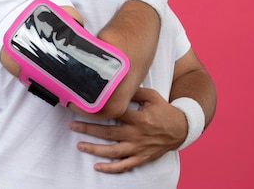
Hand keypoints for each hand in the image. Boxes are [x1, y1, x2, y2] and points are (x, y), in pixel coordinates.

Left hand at [68, 87, 186, 172]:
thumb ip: (135, 91)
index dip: (98, 110)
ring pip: (112, 151)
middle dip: (89, 129)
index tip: (83, 107)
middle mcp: (137, 134)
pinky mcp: (141, 158)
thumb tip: (119, 84)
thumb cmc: (165, 111)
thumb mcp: (152, 97)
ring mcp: (138, 148)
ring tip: (79, 145)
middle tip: (72, 126)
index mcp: (139, 118)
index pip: (114, 113)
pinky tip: (97, 166)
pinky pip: (124, 166)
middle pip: (108, 132)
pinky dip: (110, 168)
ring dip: (95, 149)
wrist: (181, 129)